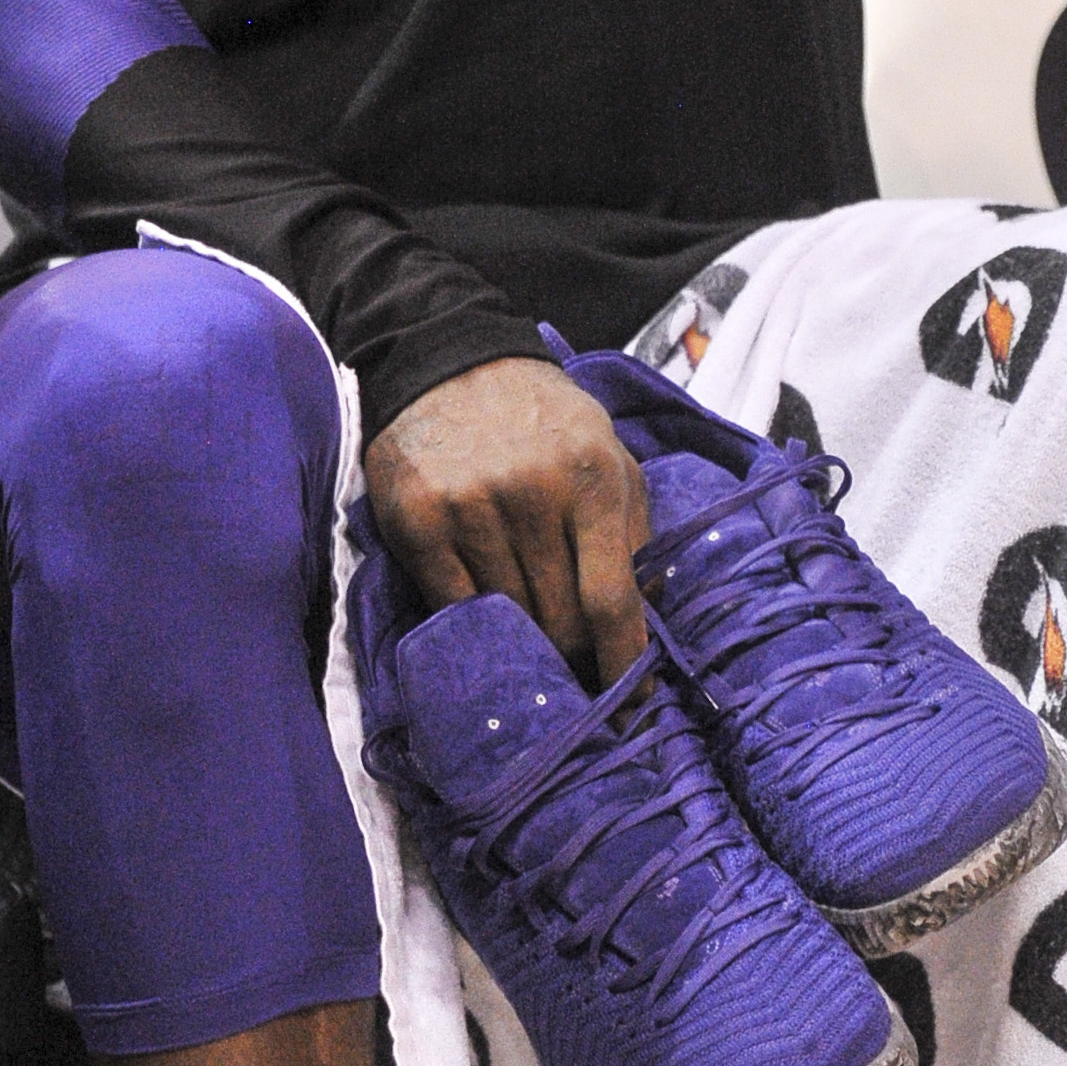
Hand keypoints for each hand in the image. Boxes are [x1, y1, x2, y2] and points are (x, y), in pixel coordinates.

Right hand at [363, 356, 647, 690]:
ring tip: (532, 647)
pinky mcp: (418, 520)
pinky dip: (475, 627)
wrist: (450, 361)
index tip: (633, 704)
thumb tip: (648, 621)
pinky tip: (487, 626)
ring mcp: (470, 507)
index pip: (613, 600)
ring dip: (525, 642)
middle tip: (578, 674)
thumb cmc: (543, 417)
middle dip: (575, 657)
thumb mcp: (608, 452)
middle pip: (559, 623)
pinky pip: (453, 607)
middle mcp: (531, 493)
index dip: (624, 666)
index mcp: (591, 477)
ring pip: (508, 621)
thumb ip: (634, 529)